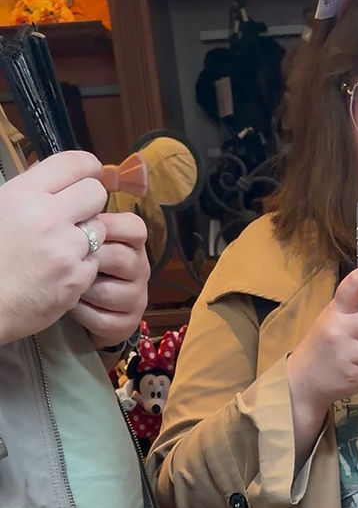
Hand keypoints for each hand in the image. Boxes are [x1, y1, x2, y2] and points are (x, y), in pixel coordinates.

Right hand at [0, 151, 109, 344]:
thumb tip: (58, 178)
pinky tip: (61, 269)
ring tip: (63, 246)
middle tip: (78, 212)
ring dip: (88, 235)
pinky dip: (83, 265)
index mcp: (25, 194)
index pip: (73, 164)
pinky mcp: (77, 278)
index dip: (88, 166)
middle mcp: (48, 217)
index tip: (91, 172)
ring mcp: (66, 250)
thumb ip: (30, 191)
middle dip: (90, 201)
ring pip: (100, 229)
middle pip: (96, 193)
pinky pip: (95, 261)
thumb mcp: (1, 208)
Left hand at [68, 209, 149, 348]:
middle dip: (89, 260)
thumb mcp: (80, 233)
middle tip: (69, 260)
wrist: (83, 307)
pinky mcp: (127, 324)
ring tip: (66, 284)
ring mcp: (137, 297)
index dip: (108, 226)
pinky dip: (82, 313)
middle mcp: (140, 268)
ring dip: (82, 289)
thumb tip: (77, 183)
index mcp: (131, 241)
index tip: (80, 228)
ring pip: (110, 291)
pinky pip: (103, 319)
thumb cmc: (77, 262)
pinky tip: (70, 305)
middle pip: (121, 258)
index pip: (135, 227)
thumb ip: (83, 214)